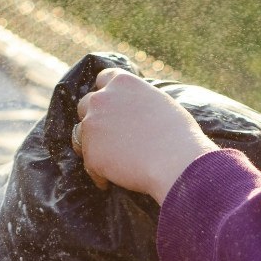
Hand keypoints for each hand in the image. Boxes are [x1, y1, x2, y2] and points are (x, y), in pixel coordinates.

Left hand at [75, 68, 216, 201]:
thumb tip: (135, 109)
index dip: (106, 93)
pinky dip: (98, 173)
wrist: (176, 163)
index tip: (111, 107)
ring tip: (104, 160)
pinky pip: (89, 166)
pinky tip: (108, 182)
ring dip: (90, 144)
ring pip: (80, 134)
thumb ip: (139, 100)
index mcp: (122, 83)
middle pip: (85, 104)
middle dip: (94, 117)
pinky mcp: (91, 155)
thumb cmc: (179, 135)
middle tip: (106, 134)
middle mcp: (102, 99)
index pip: (103, 78)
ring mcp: (93, 127)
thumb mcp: (161, 103)